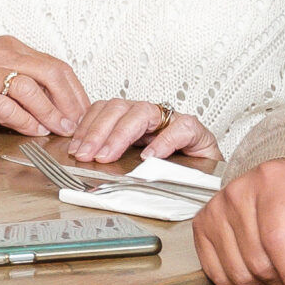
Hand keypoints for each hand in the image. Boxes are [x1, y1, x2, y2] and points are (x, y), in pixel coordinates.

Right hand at [0, 37, 88, 135]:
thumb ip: (17, 77)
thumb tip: (49, 101)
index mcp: (7, 46)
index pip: (55, 65)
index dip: (75, 90)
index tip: (82, 109)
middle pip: (51, 73)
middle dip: (71, 102)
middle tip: (78, 122)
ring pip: (32, 89)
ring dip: (52, 114)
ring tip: (60, 129)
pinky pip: (7, 108)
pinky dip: (25, 121)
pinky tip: (33, 130)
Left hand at [63, 98, 223, 165]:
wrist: (210, 176)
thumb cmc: (170, 169)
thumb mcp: (134, 163)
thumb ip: (114, 159)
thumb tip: (84, 163)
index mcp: (131, 120)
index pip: (103, 110)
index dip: (87, 127)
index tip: (75, 149)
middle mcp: (149, 115)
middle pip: (117, 108)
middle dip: (97, 131)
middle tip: (86, 155)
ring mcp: (171, 120)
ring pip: (142, 112)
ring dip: (120, 134)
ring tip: (108, 155)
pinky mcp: (194, 130)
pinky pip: (178, 128)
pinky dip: (162, 141)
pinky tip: (149, 156)